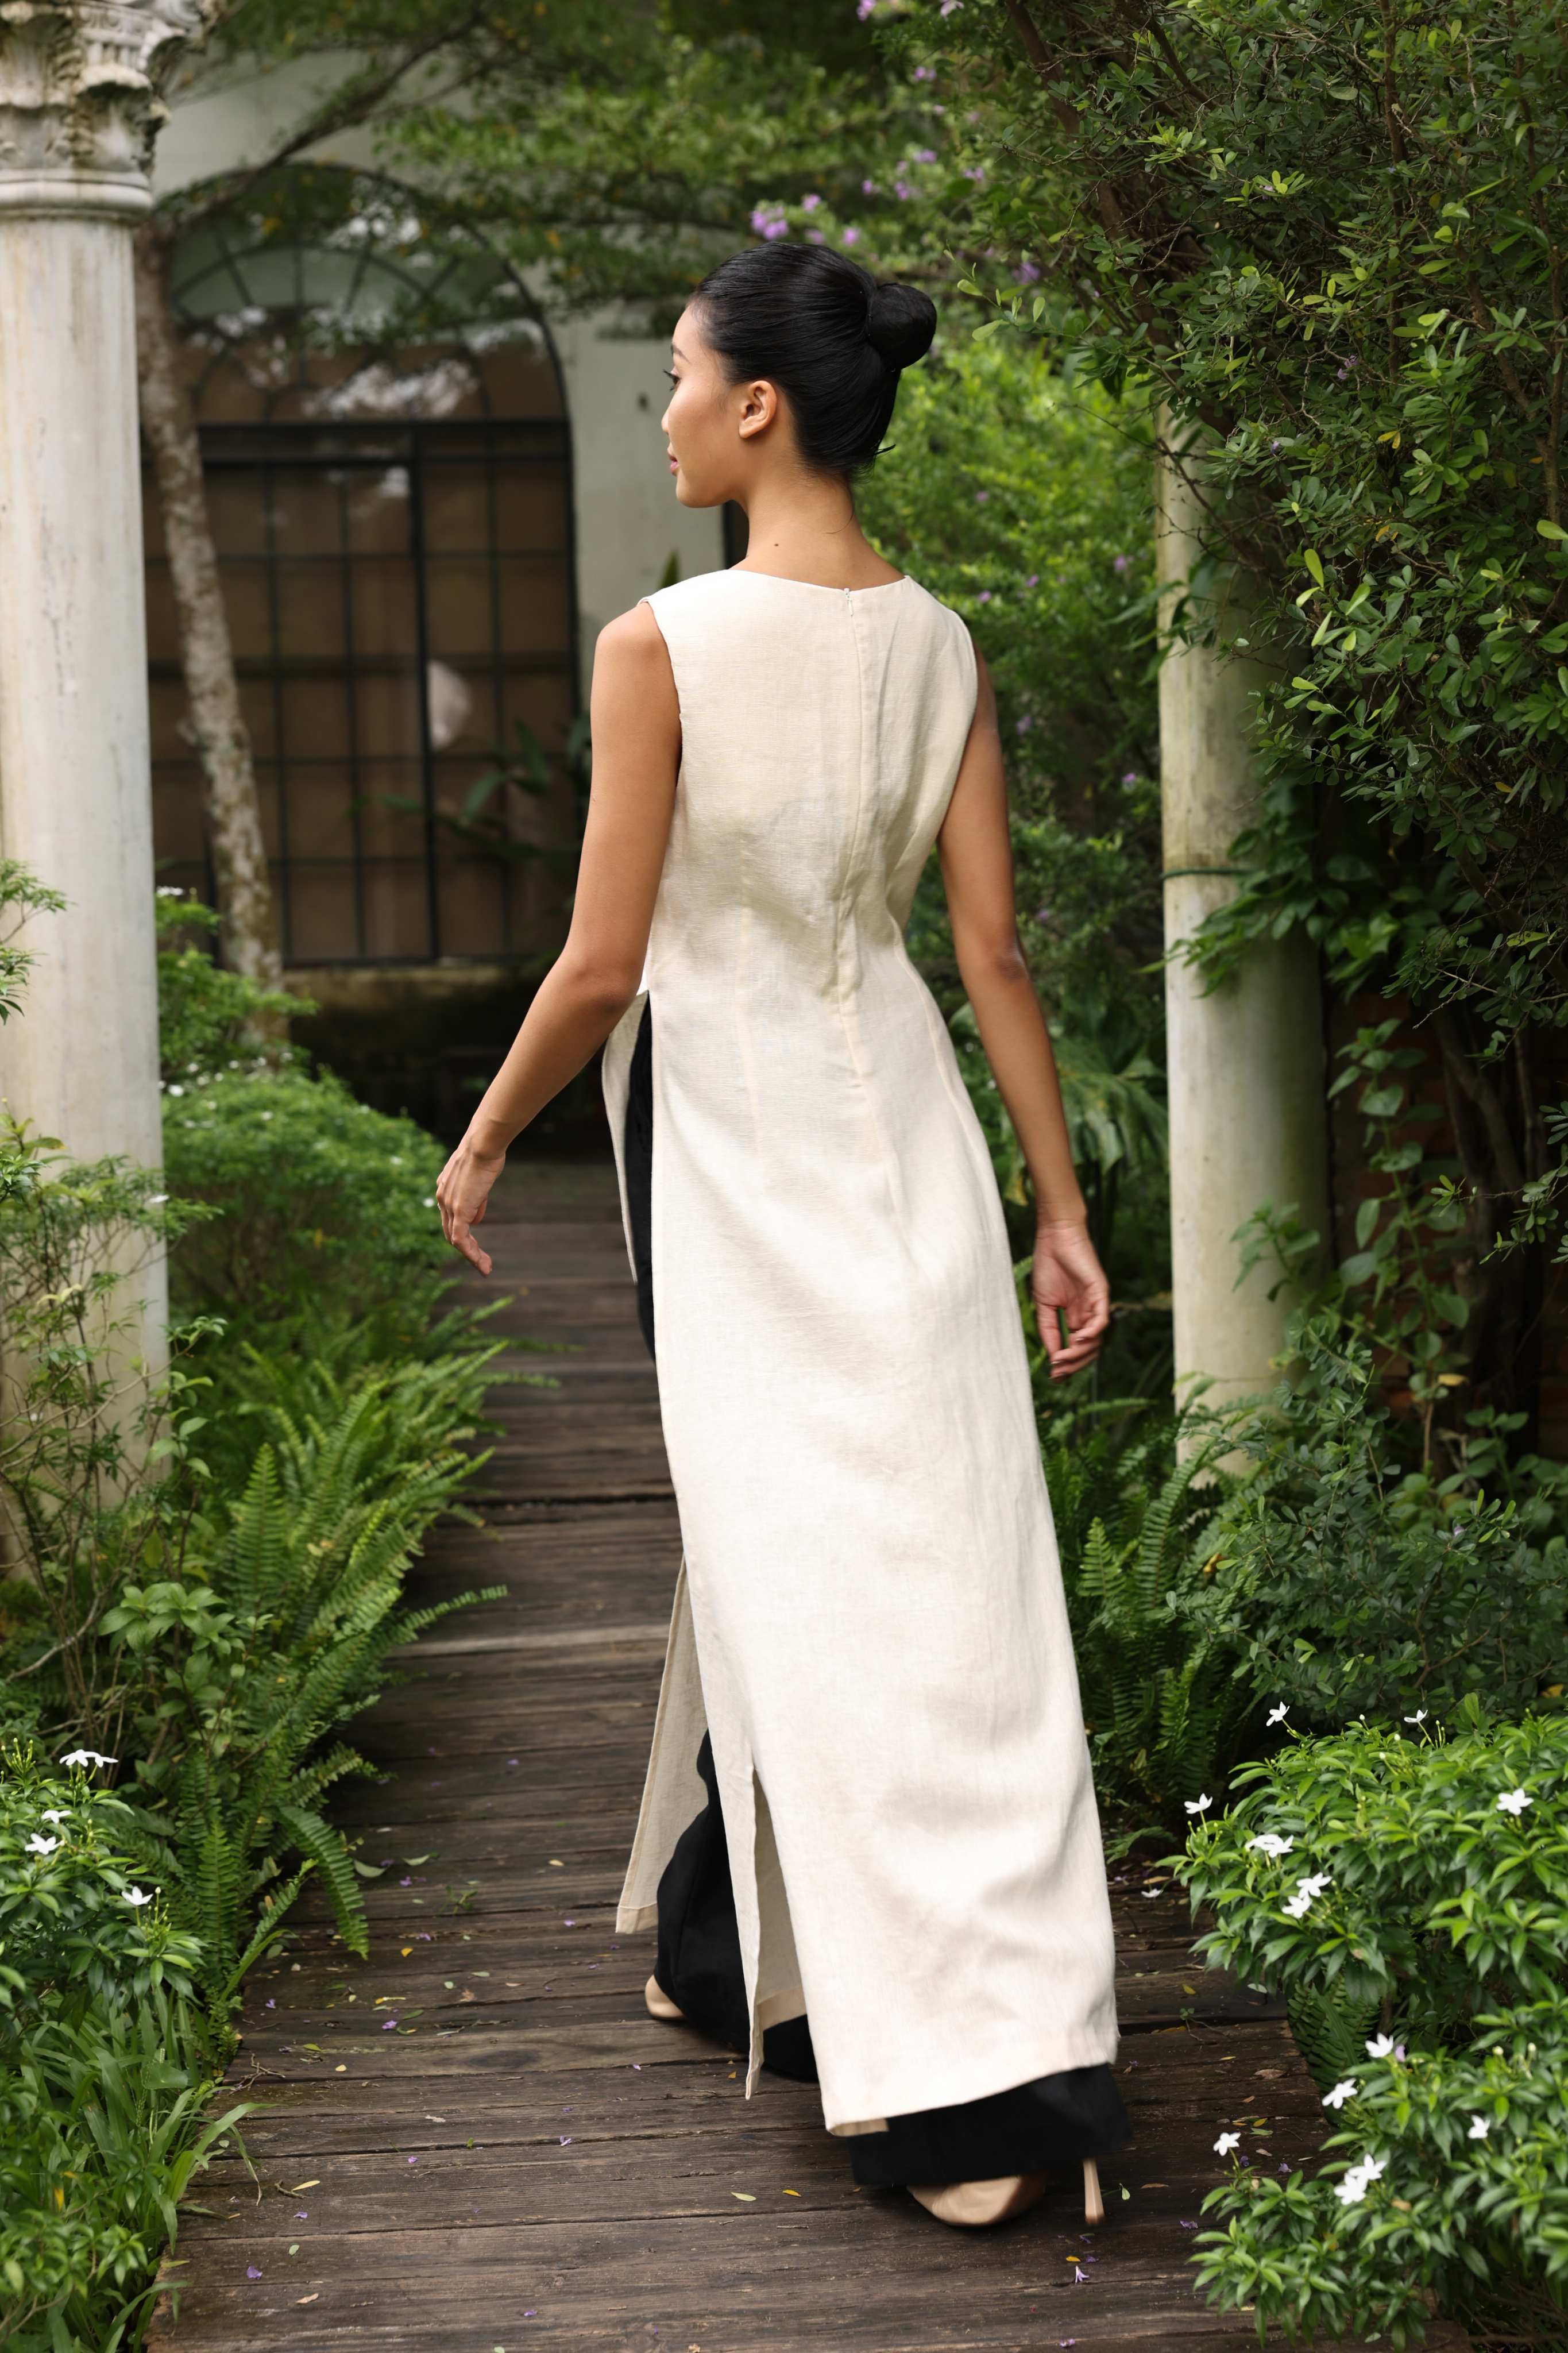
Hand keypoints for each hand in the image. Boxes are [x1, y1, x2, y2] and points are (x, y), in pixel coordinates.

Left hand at [435, 1132, 505, 1274]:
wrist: (483, 1144)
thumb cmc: (486, 1154)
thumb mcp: (480, 1180)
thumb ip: (476, 1201)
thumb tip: (475, 1221)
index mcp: (445, 1190)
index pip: (450, 1218)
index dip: (463, 1233)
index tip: (477, 1245)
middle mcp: (442, 1199)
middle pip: (451, 1232)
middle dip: (467, 1249)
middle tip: (482, 1262)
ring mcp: (448, 1205)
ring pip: (456, 1239)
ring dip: (471, 1255)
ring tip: (486, 1267)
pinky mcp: (458, 1210)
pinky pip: (461, 1239)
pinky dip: (471, 1254)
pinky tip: (482, 1263)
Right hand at [1031, 1220, 1109, 1379]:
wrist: (1054, 1238)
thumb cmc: (1048, 1266)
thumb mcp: (1043, 1305)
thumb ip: (1049, 1330)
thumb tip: (1053, 1357)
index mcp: (1075, 1317)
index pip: (1077, 1349)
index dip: (1068, 1364)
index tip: (1054, 1376)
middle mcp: (1088, 1314)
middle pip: (1088, 1350)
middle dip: (1073, 1364)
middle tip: (1057, 1370)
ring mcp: (1096, 1305)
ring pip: (1095, 1340)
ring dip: (1079, 1353)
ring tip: (1062, 1358)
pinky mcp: (1101, 1294)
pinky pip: (1101, 1321)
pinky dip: (1091, 1334)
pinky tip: (1076, 1340)